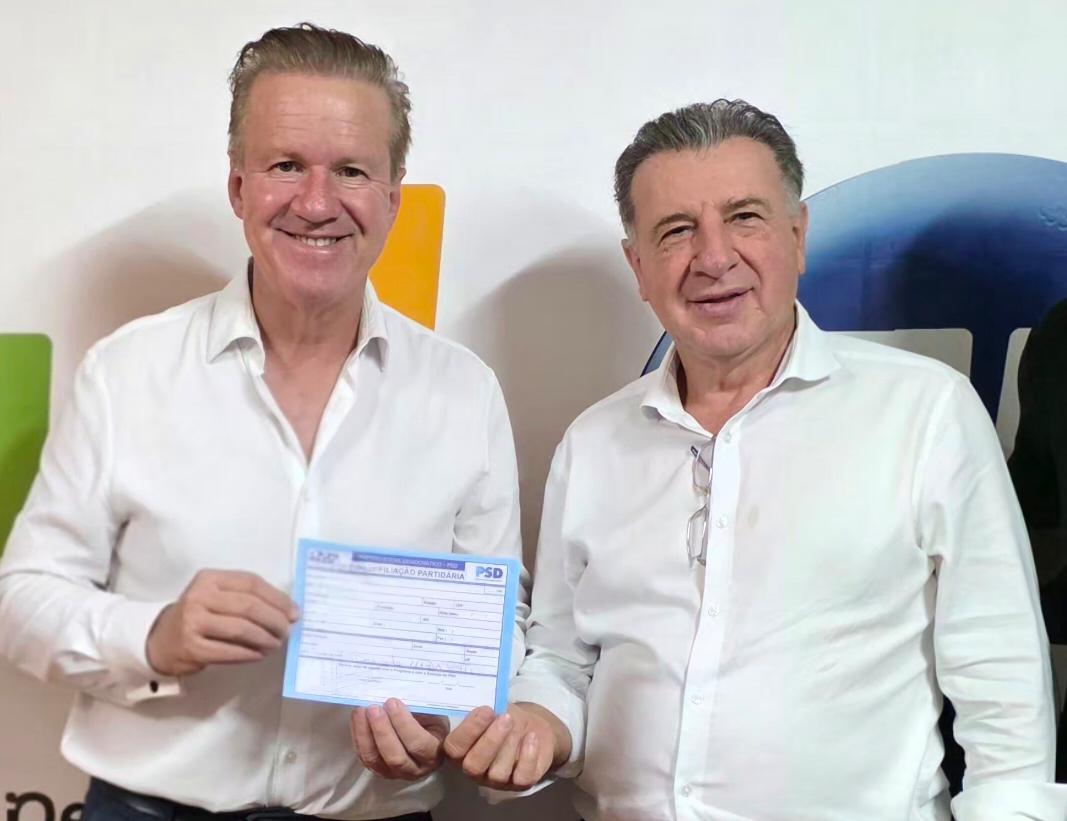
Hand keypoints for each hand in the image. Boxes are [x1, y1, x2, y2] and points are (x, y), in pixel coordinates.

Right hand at [145, 569, 298, 675]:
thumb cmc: (199, 615)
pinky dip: (250, 654)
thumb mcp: (217, 595)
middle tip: (287, 631)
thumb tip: (289, 611)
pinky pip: (230, 651)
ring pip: (241, 629)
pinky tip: (259, 654)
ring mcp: (193, 622)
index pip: (252, 583)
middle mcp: (199, 596)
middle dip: (275, 620)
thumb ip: (248, 597)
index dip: (278, 598)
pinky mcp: (192, 647)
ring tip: (276, 644)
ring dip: (265, 639)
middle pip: (249, 606)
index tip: (294, 612)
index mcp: (210, 578)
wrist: (161, 639)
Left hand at [350, 698, 448, 779]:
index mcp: (433, 754)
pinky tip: (357, 718)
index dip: (403, 724)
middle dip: (382, 731)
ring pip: (374, 759)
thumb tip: (395, 698)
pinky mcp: (377, 769)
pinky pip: (363, 756)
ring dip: (365, 734)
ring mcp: (393, 773)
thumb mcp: (432, 714)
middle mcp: (414, 769)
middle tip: (374, 709)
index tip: (392, 702)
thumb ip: (418, 709)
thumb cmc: (430, 722)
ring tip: (361, 711)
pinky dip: (358, 736)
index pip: (418, 743)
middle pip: (395, 757)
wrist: (424, 734)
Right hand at [443, 702, 570, 789]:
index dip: (469, 730)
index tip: (486, 710)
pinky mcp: (519, 784)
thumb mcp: (491, 708)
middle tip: (505, 718)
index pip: (454, 748)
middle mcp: (475, 769)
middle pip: (474, 766)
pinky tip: (531, 738)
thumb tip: (477, 698)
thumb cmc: (503, 717)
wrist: (530, 728)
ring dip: (510, 746)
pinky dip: (528, 757)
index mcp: (461, 750)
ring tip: (517, 726)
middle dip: (490, 740)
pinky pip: (522, 778)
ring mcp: (496, 780)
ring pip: (498, 774)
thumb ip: (480, 709)